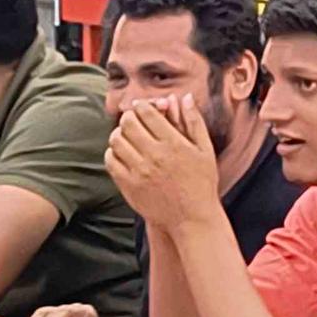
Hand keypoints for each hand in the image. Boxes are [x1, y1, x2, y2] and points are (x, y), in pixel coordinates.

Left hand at [105, 96, 219, 229]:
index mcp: (174, 144)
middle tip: (131, 119)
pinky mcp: (129, 186)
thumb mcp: (205, 150)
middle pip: (128, 123)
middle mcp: (155, 156)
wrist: (192, 219)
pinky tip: (120, 153)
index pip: (147, 113)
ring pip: (116, 141)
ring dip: (118, 133)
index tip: (140, 107)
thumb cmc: (201, 183)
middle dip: (128, 117)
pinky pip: (111, 162)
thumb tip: (183, 97)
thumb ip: (194, 122)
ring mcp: (139, 172)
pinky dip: (112, 153)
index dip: (141, 106)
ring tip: (125, 135)